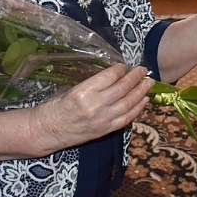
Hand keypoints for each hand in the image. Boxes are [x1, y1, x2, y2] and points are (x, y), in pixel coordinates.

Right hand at [27, 64, 153, 155]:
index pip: (109, 77)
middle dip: (135, 78)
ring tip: (148, 83)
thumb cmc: (55, 107)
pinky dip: (137, 108)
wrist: (47, 131)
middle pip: (123, 88)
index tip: (124, 65)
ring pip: (128, 103)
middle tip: (143, 70)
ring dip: (141, 92)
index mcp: (83, 92)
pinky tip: (144, 101)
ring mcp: (102, 120)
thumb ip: (93, 83)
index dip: (120, 69)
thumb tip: (113, 75)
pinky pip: (127, 118)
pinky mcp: (105, 130)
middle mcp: (95, 106)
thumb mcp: (70, 89)